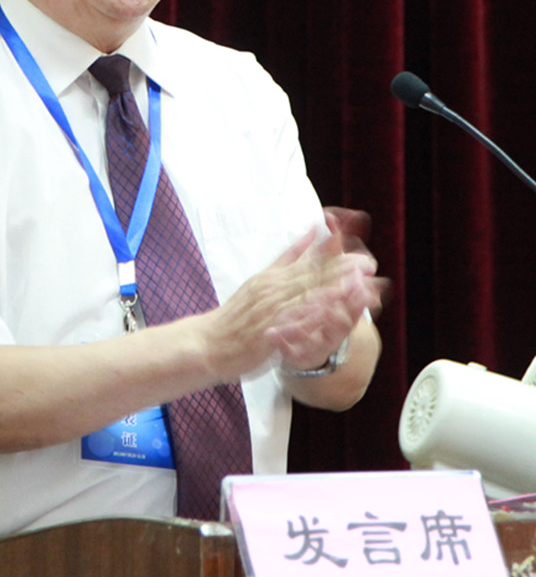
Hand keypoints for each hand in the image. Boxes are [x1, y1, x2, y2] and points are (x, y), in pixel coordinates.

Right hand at [199, 220, 385, 381]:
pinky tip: (331, 316)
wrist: (207, 343)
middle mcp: (272, 291)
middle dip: (341, 271)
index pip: (308, 265)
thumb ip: (287, 258)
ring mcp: (269, 311)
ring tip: (358, 287)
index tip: (361, 253)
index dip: (336, 259)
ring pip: (305, 299)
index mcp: (272, 278)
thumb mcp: (260, 279)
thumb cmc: (234, 316)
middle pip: (311, 278)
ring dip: (334, 292)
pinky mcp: (267, 333)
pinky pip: (293, 325)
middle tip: (368, 265)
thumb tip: (310, 233)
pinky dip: (313, 319)